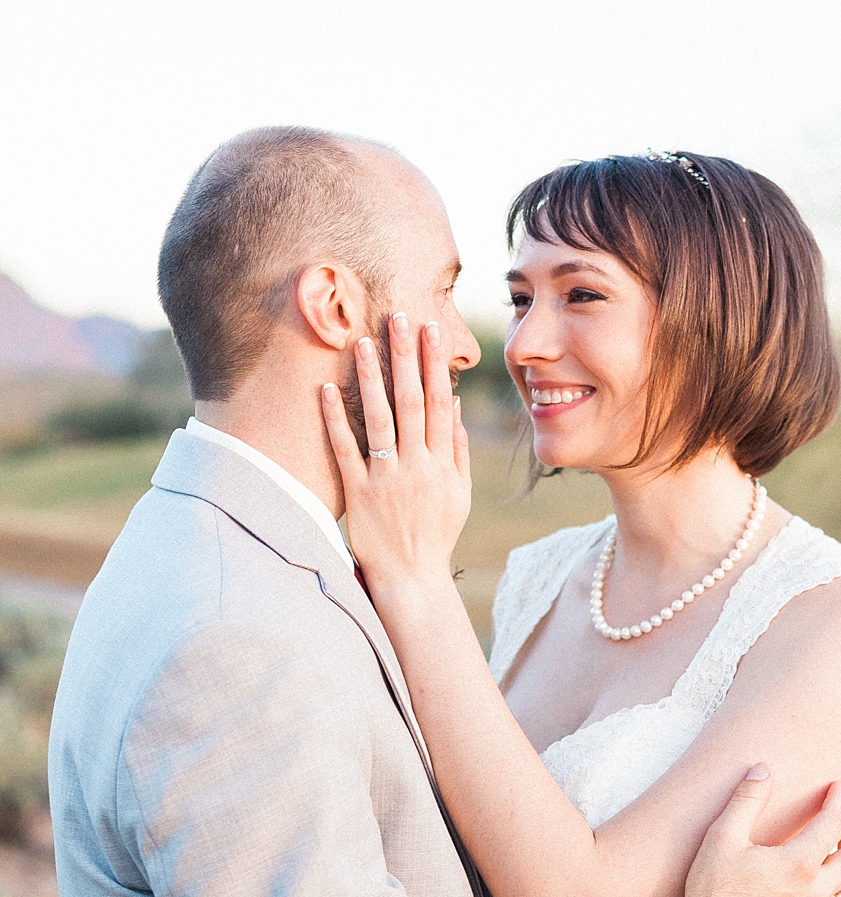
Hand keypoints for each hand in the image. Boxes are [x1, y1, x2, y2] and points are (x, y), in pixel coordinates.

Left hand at [321, 313, 470, 595]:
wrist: (412, 578)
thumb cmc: (436, 533)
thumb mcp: (458, 492)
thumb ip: (456, 448)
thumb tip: (451, 403)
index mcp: (441, 463)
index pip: (437, 401)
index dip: (433, 363)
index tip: (428, 329)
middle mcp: (416, 466)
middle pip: (410, 402)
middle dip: (405, 358)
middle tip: (397, 317)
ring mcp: (386, 480)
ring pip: (379, 420)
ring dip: (371, 379)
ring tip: (361, 341)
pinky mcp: (359, 495)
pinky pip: (346, 451)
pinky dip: (335, 419)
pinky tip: (326, 389)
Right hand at [679, 765, 840, 896]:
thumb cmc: (710, 891)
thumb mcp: (721, 838)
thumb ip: (746, 801)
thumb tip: (762, 769)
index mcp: (799, 864)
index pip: (835, 822)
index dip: (839, 798)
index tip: (838, 786)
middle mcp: (815, 894)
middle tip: (838, 824)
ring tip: (825, 860)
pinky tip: (810, 893)